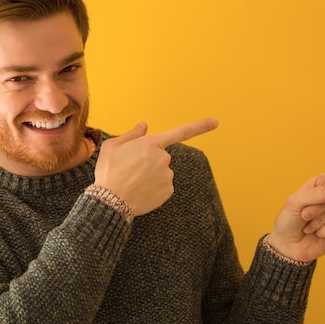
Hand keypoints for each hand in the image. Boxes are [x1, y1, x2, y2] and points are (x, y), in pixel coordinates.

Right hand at [94, 119, 217, 215]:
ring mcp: (168, 176)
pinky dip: (153, 187)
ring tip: (132, 181)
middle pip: (161, 156)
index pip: (180, 132)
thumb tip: (144, 124)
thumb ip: (132, 134)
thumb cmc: (108, 171)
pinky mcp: (168, 191)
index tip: (215, 122)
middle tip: (130, 168)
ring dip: (151, 174)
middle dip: (149, 160)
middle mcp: (164, 159)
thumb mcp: (113, 146)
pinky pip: (163, 186)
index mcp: (151, 144)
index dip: (200, 126)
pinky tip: (139, 190)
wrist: (110, 201)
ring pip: (162, 172)